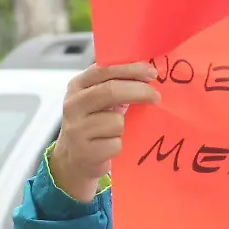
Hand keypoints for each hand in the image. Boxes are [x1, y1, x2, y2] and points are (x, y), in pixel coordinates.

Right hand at [49, 63, 159, 202]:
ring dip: (124, 127)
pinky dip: (118, 145)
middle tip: (156, 96)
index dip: (130, 69)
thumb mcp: (98, 99)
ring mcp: (76, 129)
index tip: (152, 72)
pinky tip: (108, 147)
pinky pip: (115, 144)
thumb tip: (148, 73)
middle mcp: (73, 105)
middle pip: (110, 91)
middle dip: (139, 91)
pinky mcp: (85, 152)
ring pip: (116, 121)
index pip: (104, 70)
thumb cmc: (94, 123)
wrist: (73, 158)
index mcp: (77, 85)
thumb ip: (115, 84)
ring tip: (113, 132)